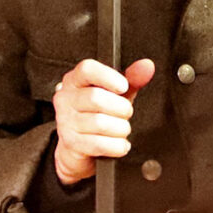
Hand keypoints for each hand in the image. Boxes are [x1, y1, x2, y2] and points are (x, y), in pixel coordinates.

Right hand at [51, 57, 156, 184]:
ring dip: (121, 129)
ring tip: (121, 129)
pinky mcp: (71, 143)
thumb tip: (146, 66)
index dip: (108, 76)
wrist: (79, 145)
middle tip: (125, 113)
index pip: (86, 69)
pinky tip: (119, 143)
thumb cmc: (98, 113)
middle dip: (121, 108)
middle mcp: (66, 99)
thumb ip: (132, 79)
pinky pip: (100, 144)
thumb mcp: (116, 93)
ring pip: (101, 123)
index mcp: (75, 81)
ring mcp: (65, 121)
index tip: (123, 86)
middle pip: (96, 98)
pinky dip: (117, 146)